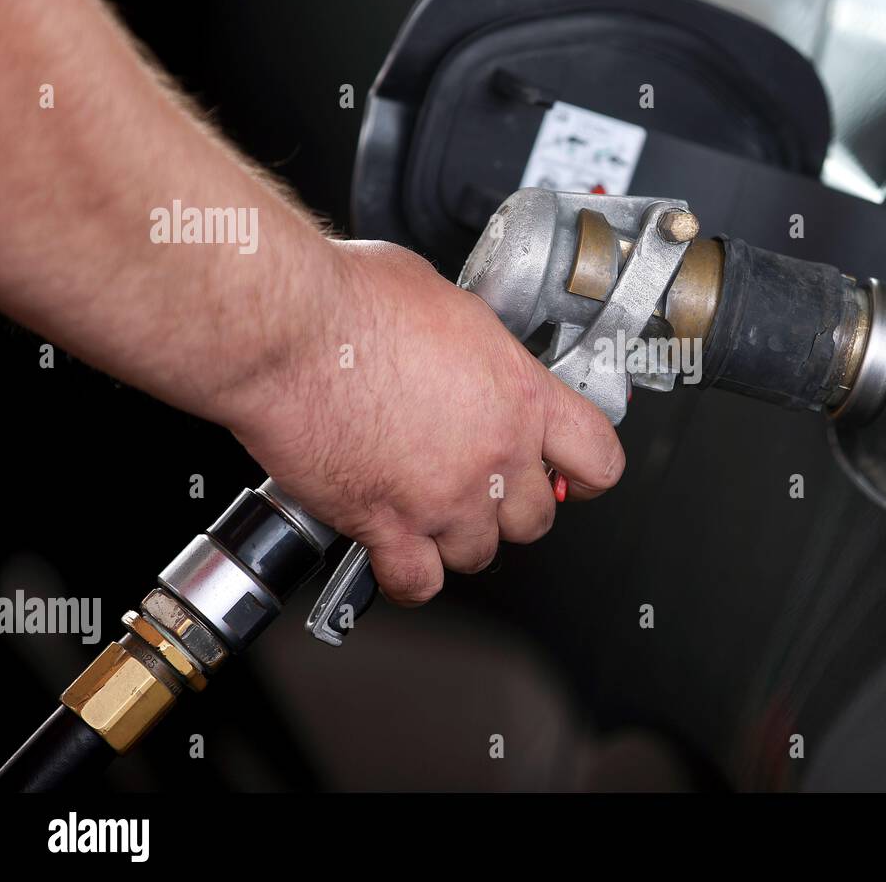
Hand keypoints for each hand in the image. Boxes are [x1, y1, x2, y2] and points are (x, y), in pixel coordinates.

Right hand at [227, 239, 624, 603]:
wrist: (288, 331)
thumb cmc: (351, 302)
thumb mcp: (445, 301)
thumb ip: (474, 344)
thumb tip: (465, 348)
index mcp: (520, 394)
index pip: (597, 457)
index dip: (588, 474)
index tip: (574, 477)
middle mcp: (493, 453)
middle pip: (535, 518)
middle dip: (511, 508)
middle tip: (483, 486)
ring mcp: (443, 496)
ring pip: (479, 554)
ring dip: (458, 538)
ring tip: (431, 510)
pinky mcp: (386, 524)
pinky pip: (418, 583)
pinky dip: (409, 576)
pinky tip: (396, 553)